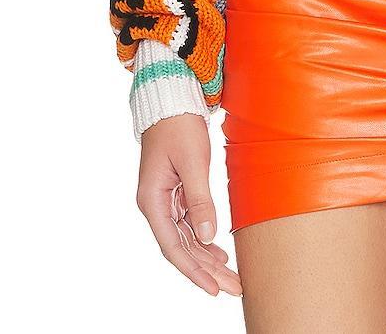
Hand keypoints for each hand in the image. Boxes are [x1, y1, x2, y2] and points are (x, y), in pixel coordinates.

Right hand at [136, 112, 241, 295]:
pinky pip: (189, 223)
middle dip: (206, 271)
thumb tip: (207, 236)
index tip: (214, 289)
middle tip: (233, 289)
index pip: (174, 247)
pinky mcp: (176, 191)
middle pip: (182, 247)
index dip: (194, 270)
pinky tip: (218, 251)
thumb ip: (199, 199)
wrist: (172, 97)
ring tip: (230, 277)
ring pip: (186, 237)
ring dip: (207, 258)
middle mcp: (155, 204)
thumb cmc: (178, 125)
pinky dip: (204, 238)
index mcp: (152, 201)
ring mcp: (165, 199)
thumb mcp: (192, 161)